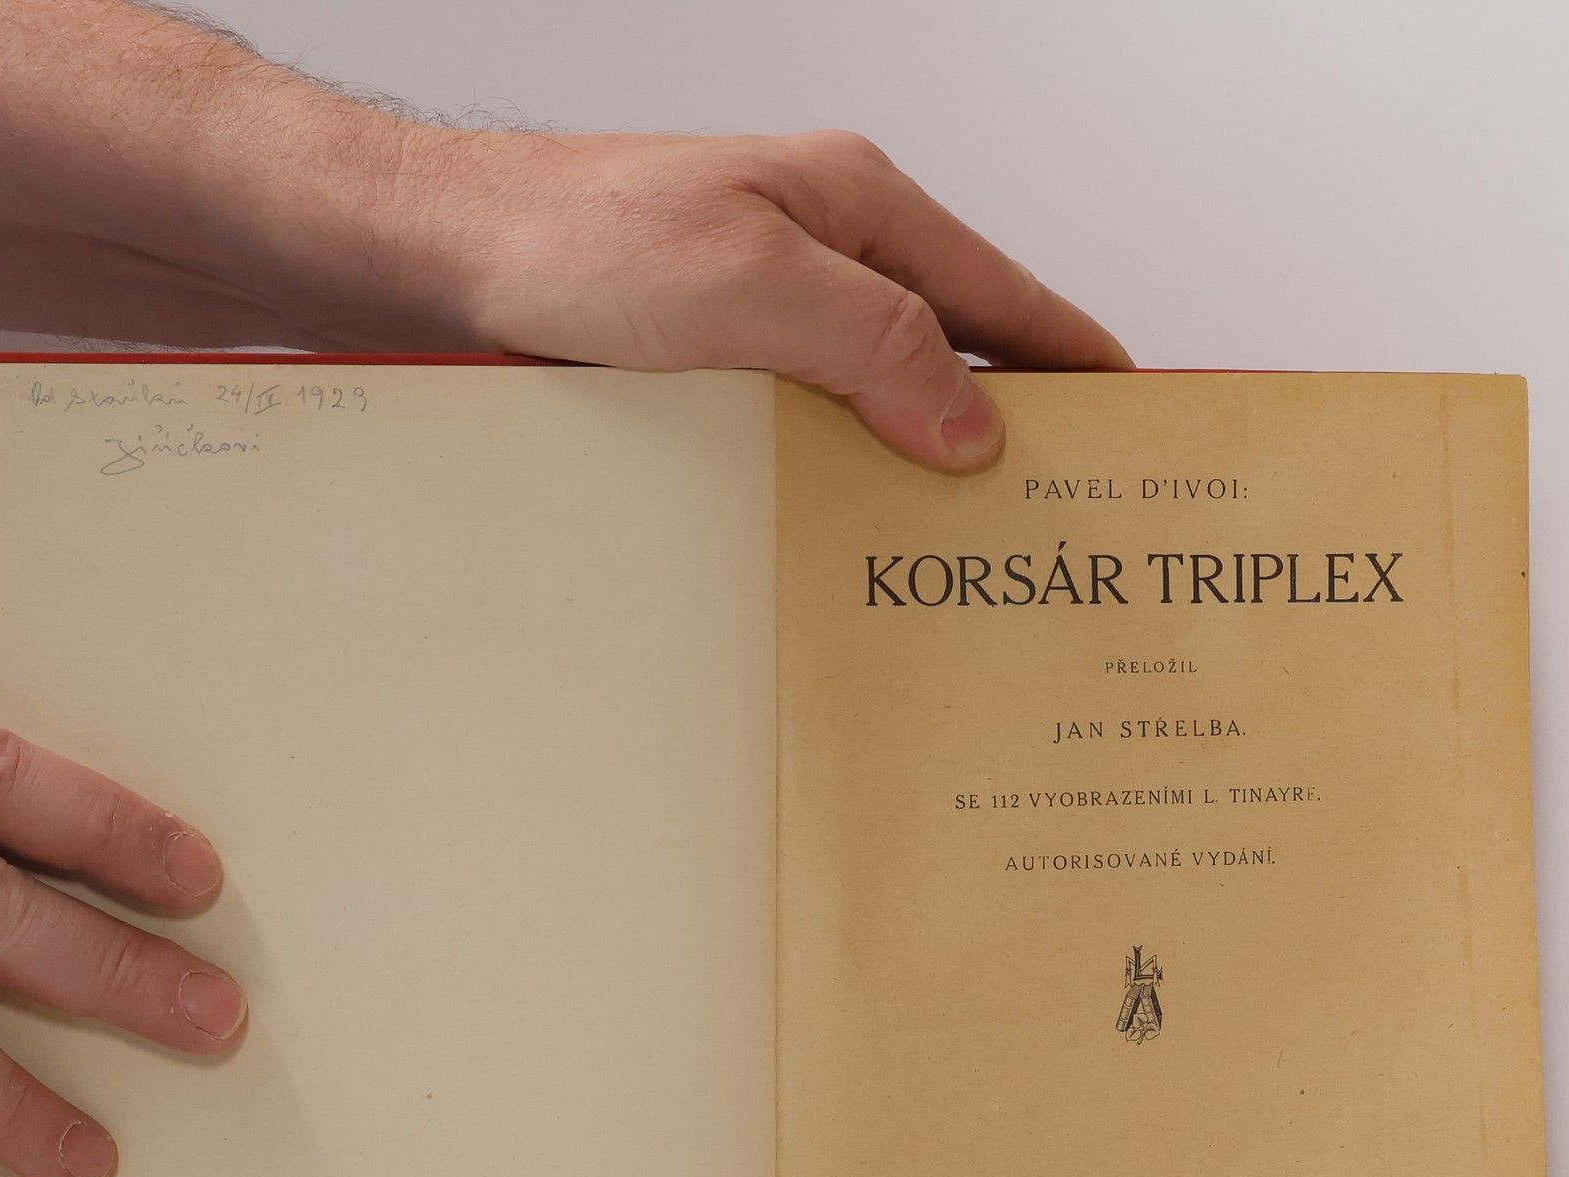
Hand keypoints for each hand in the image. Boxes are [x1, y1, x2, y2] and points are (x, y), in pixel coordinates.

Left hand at [0, 5, 1129, 472]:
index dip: (1081, 376)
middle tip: (1057, 539)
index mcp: (859, 212)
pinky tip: (843, 550)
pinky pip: (803, 434)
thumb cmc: (565, 241)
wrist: (425, 259)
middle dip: (1011, 442)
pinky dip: (839, 486)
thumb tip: (971, 426)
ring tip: (962, 572)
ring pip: (878, 406)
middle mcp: (819, 260)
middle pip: (955, 359)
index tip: (1143, 448)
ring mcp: (761, 317)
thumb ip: (870, 343)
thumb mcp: (743, 281)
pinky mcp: (706, 371)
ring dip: (919, 476)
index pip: (1009, 304)